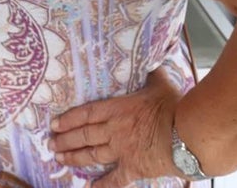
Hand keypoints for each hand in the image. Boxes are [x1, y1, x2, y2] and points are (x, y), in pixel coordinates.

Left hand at [49, 69, 180, 185]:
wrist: (185, 136)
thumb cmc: (173, 108)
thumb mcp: (159, 84)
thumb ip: (151, 74)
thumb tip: (151, 61)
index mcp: (117, 109)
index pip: (86, 114)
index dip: (69, 119)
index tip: (55, 125)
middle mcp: (114, 130)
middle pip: (84, 135)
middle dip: (66, 140)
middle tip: (51, 144)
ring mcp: (122, 151)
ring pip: (92, 154)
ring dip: (75, 157)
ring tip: (60, 159)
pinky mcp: (133, 168)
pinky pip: (114, 179)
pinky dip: (102, 185)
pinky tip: (89, 187)